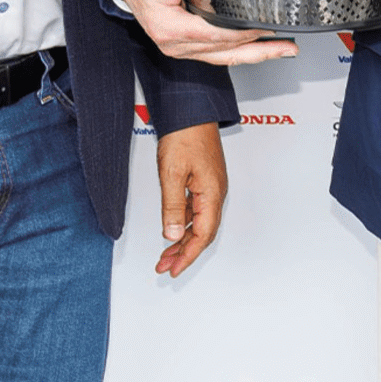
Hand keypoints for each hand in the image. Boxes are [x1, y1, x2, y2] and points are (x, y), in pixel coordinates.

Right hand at [109, 0, 295, 65]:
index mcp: (168, 26)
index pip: (212, 35)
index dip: (240, 34)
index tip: (264, 30)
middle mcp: (176, 43)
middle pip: (224, 52)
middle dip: (258, 50)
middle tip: (287, 47)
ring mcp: (183, 46)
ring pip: (225, 56)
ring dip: (256, 54)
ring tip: (283, 49)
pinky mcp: (190, 42)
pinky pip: (220, 51)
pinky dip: (243, 49)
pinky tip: (262, 45)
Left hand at [153, 121, 227, 277]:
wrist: (190, 112)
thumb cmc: (185, 136)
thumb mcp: (172, 173)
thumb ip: (172, 206)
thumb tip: (171, 235)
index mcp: (212, 194)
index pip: (202, 235)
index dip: (188, 255)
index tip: (174, 269)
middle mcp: (215, 193)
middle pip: (202, 232)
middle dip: (184, 252)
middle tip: (165, 267)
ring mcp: (210, 187)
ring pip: (198, 222)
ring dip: (182, 240)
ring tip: (165, 254)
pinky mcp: (204, 181)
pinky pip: (194, 210)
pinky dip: (182, 223)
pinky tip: (171, 227)